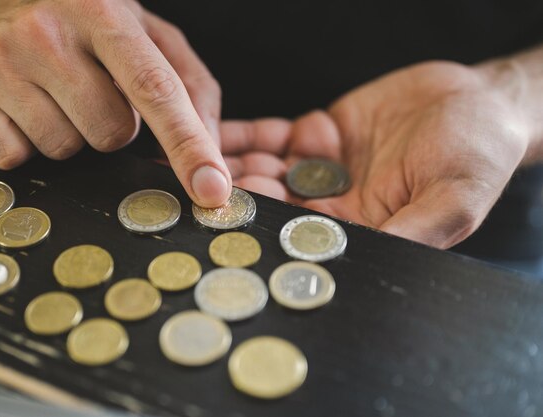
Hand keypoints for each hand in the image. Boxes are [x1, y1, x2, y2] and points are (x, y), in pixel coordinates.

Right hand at [0, 0, 229, 206]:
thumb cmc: (90, 23)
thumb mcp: (151, 36)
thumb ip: (192, 88)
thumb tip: (211, 155)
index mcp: (105, 15)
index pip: (155, 90)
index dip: (188, 145)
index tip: (211, 188)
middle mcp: (47, 33)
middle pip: (110, 134)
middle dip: (114, 128)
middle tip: (96, 94)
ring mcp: (0, 62)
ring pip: (64, 149)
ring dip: (73, 136)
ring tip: (60, 97)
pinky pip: (16, 158)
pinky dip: (30, 145)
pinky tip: (27, 109)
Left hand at [221, 62, 529, 247]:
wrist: (478, 100)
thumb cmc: (477, 155)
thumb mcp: (451, 200)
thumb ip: (410, 231)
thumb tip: (368, 262)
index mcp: (362, 228)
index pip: (304, 235)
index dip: (270, 227)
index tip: (236, 218)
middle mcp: (335, 203)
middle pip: (276, 205)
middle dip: (241, 196)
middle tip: (204, 187)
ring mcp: (322, 167)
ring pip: (267, 171)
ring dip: (234, 167)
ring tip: (198, 159)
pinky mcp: (317, 133)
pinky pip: (273, 137)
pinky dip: (246, 136)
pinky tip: (215, 133)